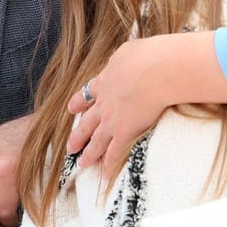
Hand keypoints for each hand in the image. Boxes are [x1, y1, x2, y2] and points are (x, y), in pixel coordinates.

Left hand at [68, 32, 226, 181]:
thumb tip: (124, 59)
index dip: (79, 102)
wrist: (156, 70)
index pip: (89, 94)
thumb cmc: (147, 55)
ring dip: (88, 153)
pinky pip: (113, 152)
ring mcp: (112, 119)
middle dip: (78, 135)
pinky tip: (103, 175)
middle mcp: (104, 103)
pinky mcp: (124, 131)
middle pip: (87, 122)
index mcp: (105, 81)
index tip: (72, 108)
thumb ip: (121, 58)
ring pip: (96, 140)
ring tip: (82, 164)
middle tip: (70, 146)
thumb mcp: (128, 50)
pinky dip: (107, 165)